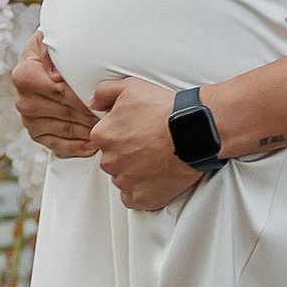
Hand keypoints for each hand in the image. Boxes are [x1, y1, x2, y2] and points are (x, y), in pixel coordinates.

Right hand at [12, 34, 99, 158]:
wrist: (47, 60)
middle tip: (112, 116)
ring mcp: (28, 119)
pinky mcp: (36, 133)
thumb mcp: (52, 38)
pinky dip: (76, 147)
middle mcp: (23, 99)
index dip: (81, 96)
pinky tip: (91, 145)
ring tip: (107, 128)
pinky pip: (57, 146)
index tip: (101, 99)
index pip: (57, 91)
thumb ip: (53, 48)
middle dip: (89, 115)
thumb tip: (56, 74)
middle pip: (64, 112)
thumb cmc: (55, 49)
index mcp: (24, 74)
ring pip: (64, 130)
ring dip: (87, 131)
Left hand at [90, 73, 207, 212]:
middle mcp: (109, 160)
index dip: (121, 134)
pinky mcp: (141, 197)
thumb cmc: (166, 110)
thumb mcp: (130, 87)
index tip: (136, 131)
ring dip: (135, 172)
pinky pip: (134, 198)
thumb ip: (104, 93)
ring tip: (157, 159)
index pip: (103, 138)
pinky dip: (143, 191)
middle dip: (127, 154)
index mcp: (103, 135)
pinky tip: (155, 177)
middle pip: (113, 159)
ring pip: (123, 178)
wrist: (194, 131)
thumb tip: (92, 103)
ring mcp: (125, 181)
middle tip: (149, 144)